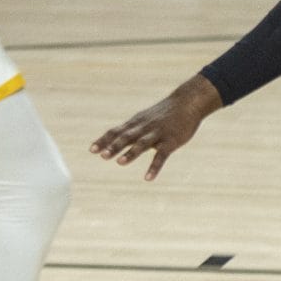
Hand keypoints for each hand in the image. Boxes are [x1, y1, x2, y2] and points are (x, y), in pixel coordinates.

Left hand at [93, 76, 223, 176]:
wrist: (189, 102)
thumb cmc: (164, 113)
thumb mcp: (144, 119)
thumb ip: (128, 131)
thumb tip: (109, 142)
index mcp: (136, 123)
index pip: (117, 131)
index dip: (105, 140)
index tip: (92, 150)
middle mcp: (144, 128)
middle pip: (127, 137)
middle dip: (115, 146)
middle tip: (103, 155)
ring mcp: (158, 134)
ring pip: (143, 143)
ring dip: (131, 153)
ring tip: (120, 162)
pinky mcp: (171, 141)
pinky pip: (162, 155)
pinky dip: (155, 167)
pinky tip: (147, 178)